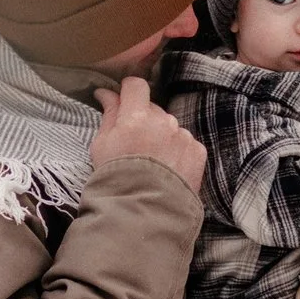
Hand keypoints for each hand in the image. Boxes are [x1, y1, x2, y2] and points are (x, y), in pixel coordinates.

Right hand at [93, 75, 205, 192]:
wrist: (145, 213)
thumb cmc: (117, 180)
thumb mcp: (101, 146)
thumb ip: (108, 115)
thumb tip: (106, 93)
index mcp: (136, 117)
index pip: (136, 86)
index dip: (128, 90)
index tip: (124, 99)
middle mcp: (163, 121)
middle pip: (153, 108)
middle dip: (143, 119)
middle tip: (134, 143)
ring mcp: (183, 136)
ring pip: (170, 126)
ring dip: (161, 135)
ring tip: (152, 161)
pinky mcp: (197, 151)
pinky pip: (185, 142)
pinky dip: (177, 151)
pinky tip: (167, 168)